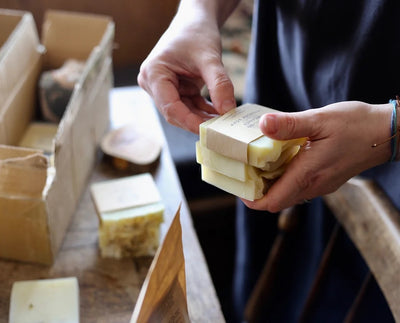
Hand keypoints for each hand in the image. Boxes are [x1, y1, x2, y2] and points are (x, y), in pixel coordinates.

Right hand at [137, 11, 235, 133]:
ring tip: (224, 121)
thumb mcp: (210, 58)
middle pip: (175, 112)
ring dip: (203, 117)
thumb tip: (227, 111)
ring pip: (184, 112)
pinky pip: (190, 106)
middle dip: (198, 121)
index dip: (190, 121)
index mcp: (153, 74)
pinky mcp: (175, 90)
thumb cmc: (196, 33)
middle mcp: (153, 84)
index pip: (170, 107)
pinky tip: (220, 112)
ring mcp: (164, 88)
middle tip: (221, 129)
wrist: (195, 21)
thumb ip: (219, 84)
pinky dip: (204, 110)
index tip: (210, 130)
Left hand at [242, 101, 392, 211]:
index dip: (250, 199)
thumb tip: (263, 124)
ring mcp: (321, 185)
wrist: (386, 133)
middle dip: (257, 190)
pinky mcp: (326, 179)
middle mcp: (313, 186)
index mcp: (307, 174)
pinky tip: (281, 157)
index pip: (271, 202)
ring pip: (288, 193)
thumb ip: (289, 124)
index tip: (237, 185)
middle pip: (276, 199)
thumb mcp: (319, 120)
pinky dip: (285, 177)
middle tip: (244, 169)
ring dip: (271, 183)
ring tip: (258, 162)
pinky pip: (299, 186)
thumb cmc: (356, 125)